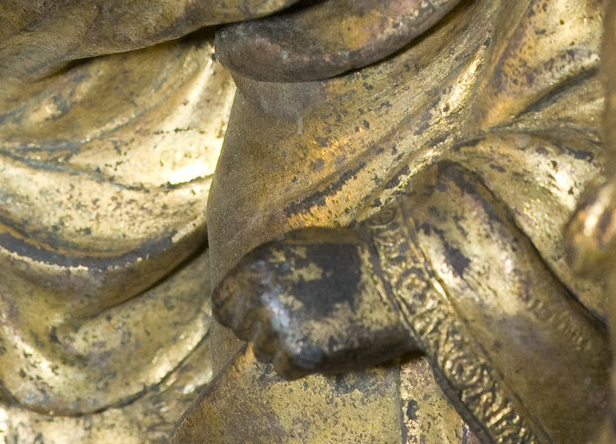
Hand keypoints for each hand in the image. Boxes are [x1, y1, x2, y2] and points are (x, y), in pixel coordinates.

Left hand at [212, 229, 412, 378]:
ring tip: (319, 322)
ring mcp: (279, 326)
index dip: (237, 311)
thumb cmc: (350, 256)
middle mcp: (260, 295)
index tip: (254, 315)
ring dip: (286, 345)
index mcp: (256, 264)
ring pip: (264, 352)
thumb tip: (242, 294)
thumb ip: (265, 271)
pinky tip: (326, 338)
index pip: (221, 304)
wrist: (394, 275)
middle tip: (296, 319)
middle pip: (241, 330)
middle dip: (262, 329)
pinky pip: (285, 370)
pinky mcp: (301, 354)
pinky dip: (302, 362)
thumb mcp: (297, 246)